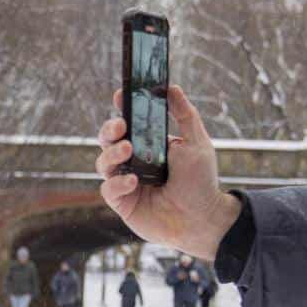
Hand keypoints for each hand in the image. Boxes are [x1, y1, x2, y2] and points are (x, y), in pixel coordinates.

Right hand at [94, 83, 242, 258]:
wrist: (203, 219)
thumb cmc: (200, 182)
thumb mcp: (196, 142)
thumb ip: (184, 114)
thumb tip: (171, 87)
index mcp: (147, 144)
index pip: (128, 122)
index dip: (121, 108)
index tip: (121, 95)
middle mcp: (132, 161)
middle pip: (107, 139)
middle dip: (109, 129)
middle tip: (121, 126)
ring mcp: (125, 182)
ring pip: (103, 162)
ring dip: (112, 153)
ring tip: (128, 150)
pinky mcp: (122, 203)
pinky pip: (109, 189)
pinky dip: (118, 183)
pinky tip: (133, 181)